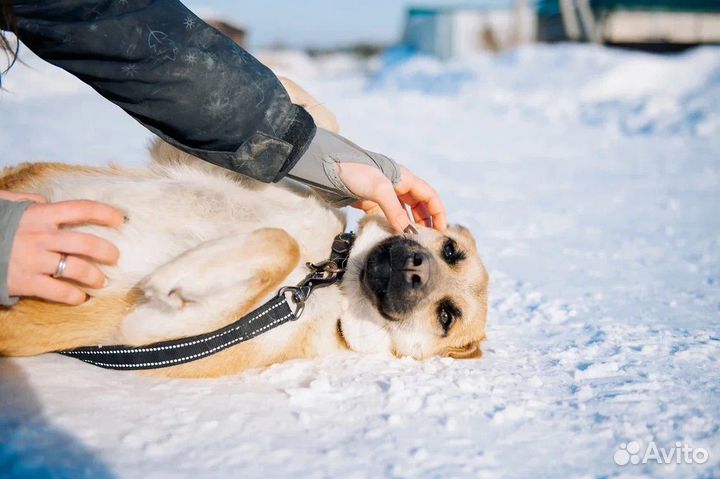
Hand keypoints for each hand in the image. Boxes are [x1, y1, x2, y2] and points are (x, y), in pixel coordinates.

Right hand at [7, 198, 124, 304]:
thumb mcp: (4, 205)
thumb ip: (26, 202)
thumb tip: (44, 202)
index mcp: (39, 215)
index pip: (81, 209)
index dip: (105, 213)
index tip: (121, 219)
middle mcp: (42, 236)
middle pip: (87, 243)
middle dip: (107, 251)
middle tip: (115, 257)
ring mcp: (35, 260)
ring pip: (78, 269)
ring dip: (95, 277)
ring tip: (101, 281)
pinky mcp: (26, 282)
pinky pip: (58, 291)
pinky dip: (74, 296)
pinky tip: (80, 298)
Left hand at [337, 163, 446, 232]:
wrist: (328, 168)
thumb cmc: (355, 172)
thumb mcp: (379, 190)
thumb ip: (396, 212)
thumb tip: (409, 233)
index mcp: (404, 178)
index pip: (429, 196)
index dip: (438, 212)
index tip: (440, 231)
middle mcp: (397, 185)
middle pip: (419, 205)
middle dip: (425, 221)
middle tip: (427, 239)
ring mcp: (383, 194)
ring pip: (403, 212)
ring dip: (409, 225)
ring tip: (412, 240)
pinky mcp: (370, 202)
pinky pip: (387, 216)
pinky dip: (392, 226)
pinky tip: (392, 236)